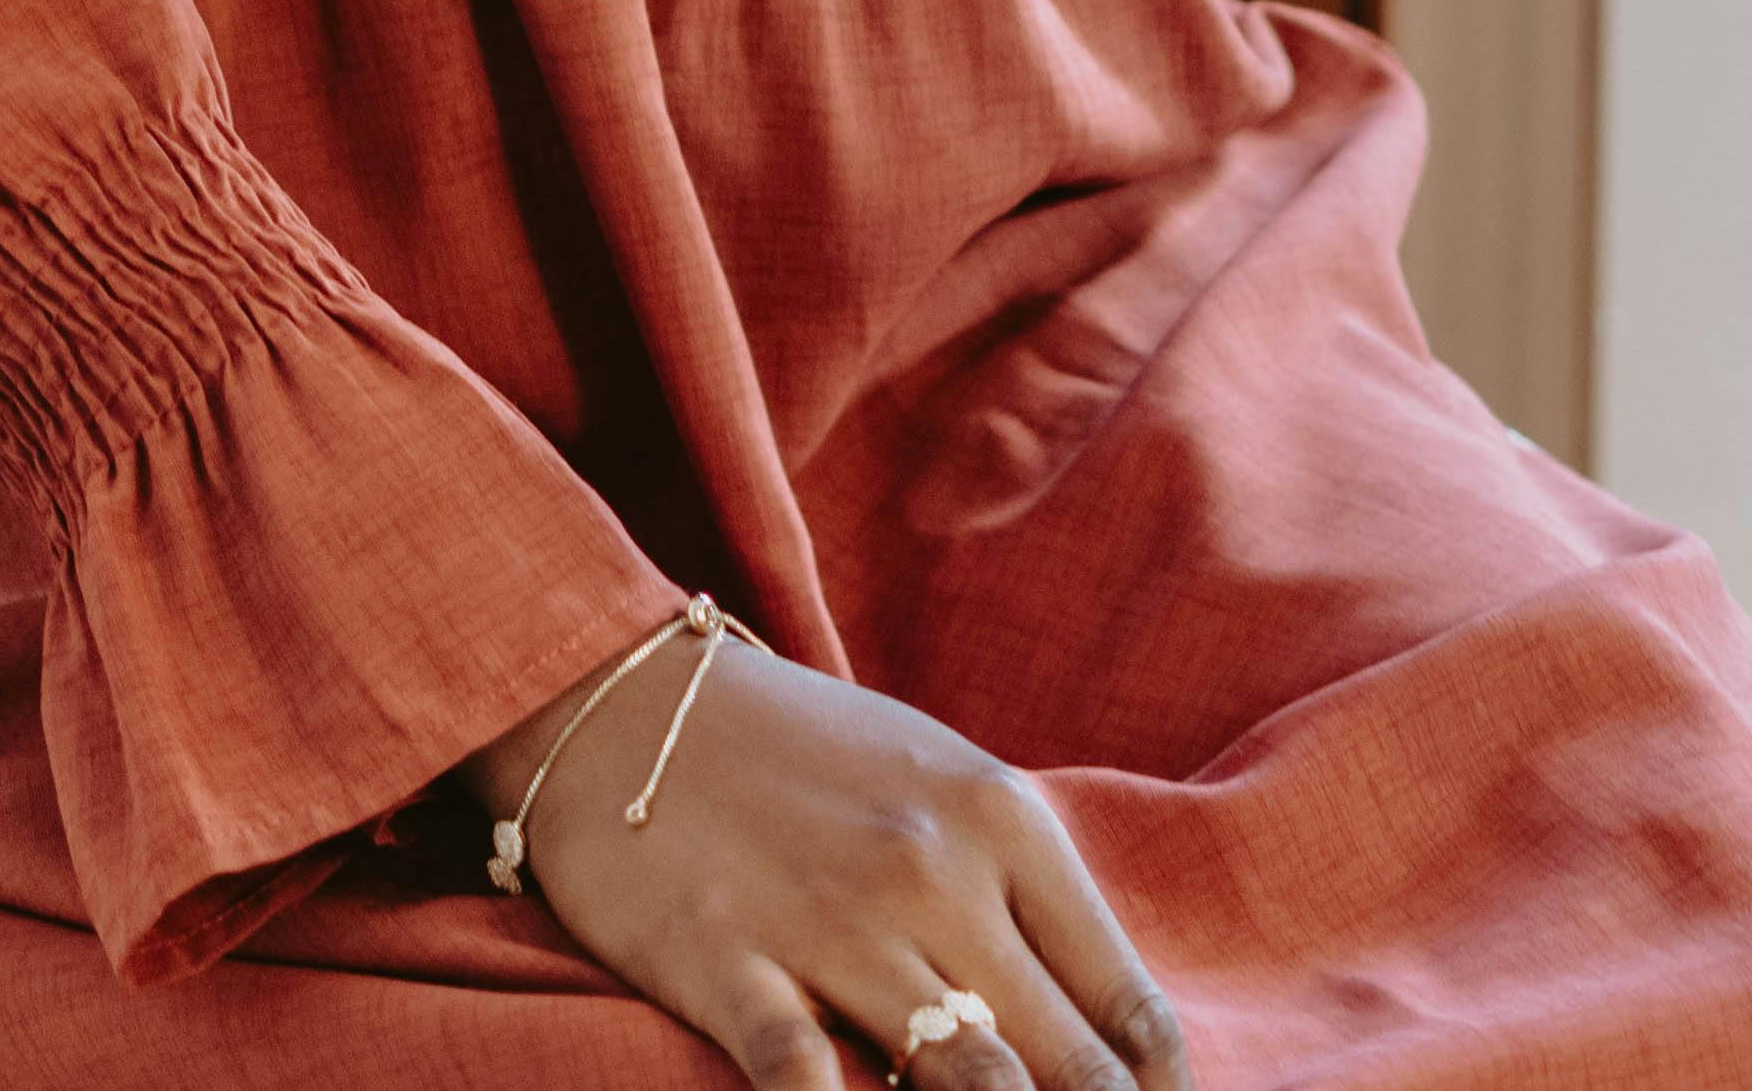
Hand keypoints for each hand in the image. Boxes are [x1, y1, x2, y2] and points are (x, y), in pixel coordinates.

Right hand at [454, 615, 1190, 1090]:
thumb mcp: (938, 786)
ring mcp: (833, 920)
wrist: (626, 698)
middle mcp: (935, 871)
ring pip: (968, 1078)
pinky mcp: (729, 959)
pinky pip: (806, 1079)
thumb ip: (1017, 893)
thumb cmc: (800, 755)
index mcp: (1003, 821)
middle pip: (1066, 1062)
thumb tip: (1105, 1029)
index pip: (1126, 1003)